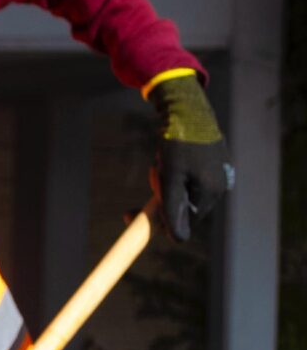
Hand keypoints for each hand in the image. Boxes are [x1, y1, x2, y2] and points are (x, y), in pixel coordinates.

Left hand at [148, 72, 232, 242]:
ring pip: (182, 194)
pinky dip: (173, 175)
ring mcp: (217, 175)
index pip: (184, 224)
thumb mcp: (170, 179)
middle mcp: (220, 186)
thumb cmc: (178, 143)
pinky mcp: (211, 165)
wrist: (186, 109)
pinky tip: (167, 158)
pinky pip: (187, 181)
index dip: (159, 221)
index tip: (130, 212)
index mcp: (213, 192)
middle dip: (162, 198)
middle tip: (153, 173)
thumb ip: (172, 209)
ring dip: (165, 185)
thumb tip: (176, 240)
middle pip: (183, 209)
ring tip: (161, 162)